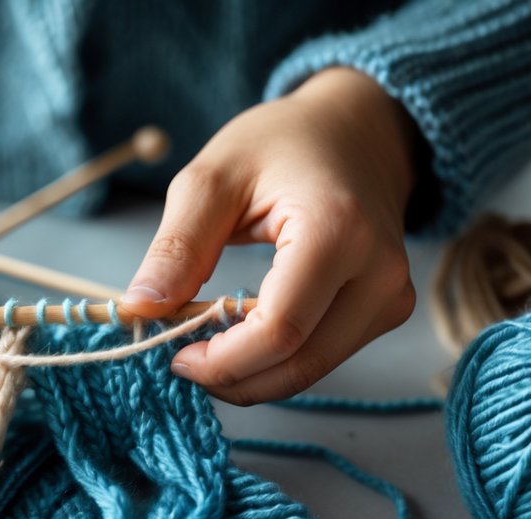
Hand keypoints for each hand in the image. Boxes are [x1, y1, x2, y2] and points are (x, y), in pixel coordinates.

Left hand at [122, 68, 418, 404]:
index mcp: (337, 233)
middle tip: (181, 359)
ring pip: (311, 371)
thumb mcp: (210, 180)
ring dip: (251, 375)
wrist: (355, 129)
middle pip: (297, 363)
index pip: (278, 330)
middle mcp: (377, 273)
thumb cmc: (282, 144)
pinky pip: (323, 356)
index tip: (174, 355)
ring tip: (206, 346)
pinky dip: (276, 361)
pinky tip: (242, 337)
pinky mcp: (386, 310)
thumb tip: (140, 310)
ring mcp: (389, 296)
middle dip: (232, 377)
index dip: (221, 361)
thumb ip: (176, 248)